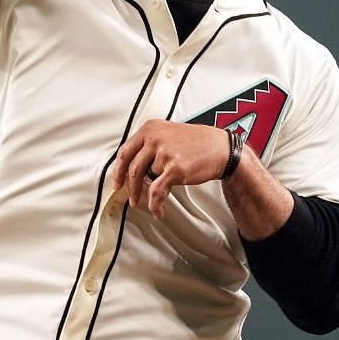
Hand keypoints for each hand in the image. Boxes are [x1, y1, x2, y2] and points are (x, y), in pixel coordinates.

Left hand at [111, 119, 231, 218]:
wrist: (221, 148)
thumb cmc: (196, 142)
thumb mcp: (167, 134)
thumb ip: (149, 146)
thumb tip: (134, 168)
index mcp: (150, 129)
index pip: (125, 151)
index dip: (118, 170)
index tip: (117, 182)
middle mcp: (154, 138)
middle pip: (133, 168)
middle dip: (129, 187)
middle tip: (130, 198)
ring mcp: (164, 153)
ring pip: (146, 179)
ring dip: (145, 195)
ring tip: (147, 202)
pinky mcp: (175, 169)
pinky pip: (157, 191)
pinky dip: (155, 204)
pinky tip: (157, 210)